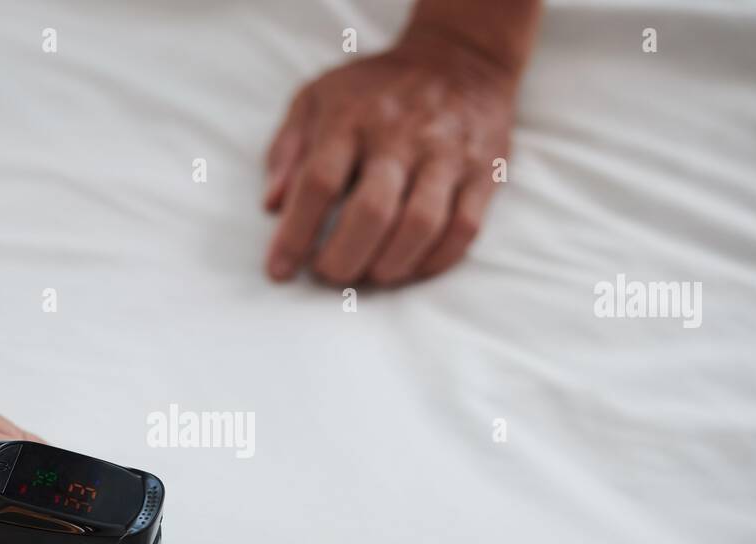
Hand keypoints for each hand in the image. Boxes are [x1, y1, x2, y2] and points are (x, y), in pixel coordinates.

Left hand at [263, 30, 519, 285]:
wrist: (460, 57)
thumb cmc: (374, 90)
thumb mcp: (316, 99)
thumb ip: (287, 151)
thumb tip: (272, 206)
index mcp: (351, 118)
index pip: (319, 183)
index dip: (295, 235)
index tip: (280, 271)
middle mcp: (401, 136)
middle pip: (372, 211)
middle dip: (344, 258)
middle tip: (330, 274)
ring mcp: (446, 155)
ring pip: (421, 225)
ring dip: (389, 265)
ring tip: (371, 273)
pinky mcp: (483, 173)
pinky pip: (463, 229)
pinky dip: (434, 260)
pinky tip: (411, 266)